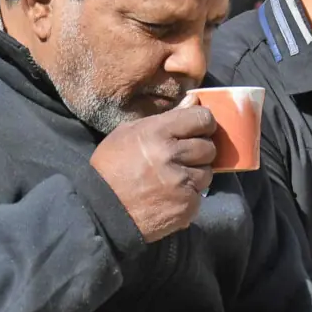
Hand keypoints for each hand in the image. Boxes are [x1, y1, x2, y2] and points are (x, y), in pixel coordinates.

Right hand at [89, 106, 217, 243]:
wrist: (102, 210)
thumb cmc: (111, 166)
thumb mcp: (128, 133)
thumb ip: (165, 117)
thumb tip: (193, 101)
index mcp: (157, 132)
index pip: (201, 118)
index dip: (203, 122)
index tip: (198, 129)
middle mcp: (172, 155)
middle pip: (209, 147)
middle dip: (199, 150)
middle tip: (183, 156)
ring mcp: (181, 183)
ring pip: (207, 172)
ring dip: (195, 174)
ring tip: (175, 177)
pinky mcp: (186, 206)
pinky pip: (199, 195)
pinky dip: (189, 194)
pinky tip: (171, 195)